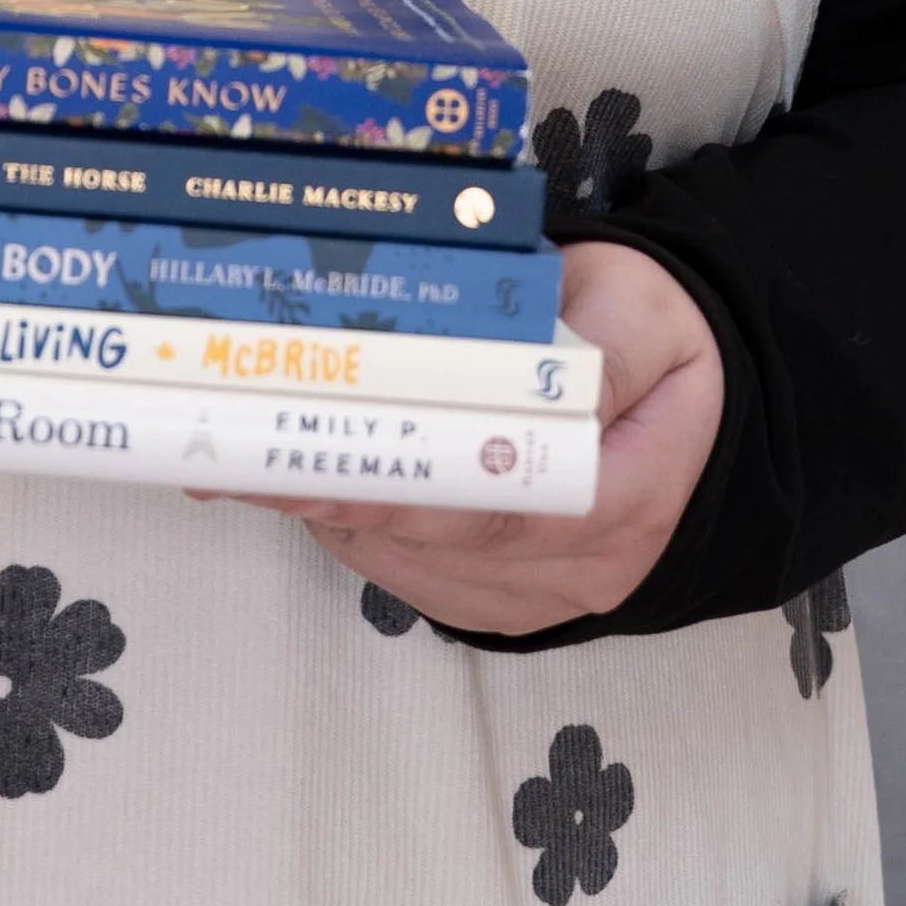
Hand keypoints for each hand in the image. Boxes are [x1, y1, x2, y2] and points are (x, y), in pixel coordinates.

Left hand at [252, 242, 724, 637]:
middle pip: (444, 542)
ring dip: (329, 508)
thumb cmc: (643, 332)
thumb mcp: (638, 307)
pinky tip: (301, 474)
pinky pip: (407, 572)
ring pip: (411, 562)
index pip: (508, 511)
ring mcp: (537, 593)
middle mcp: (585, 567)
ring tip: (247, 451)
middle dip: (339, 493)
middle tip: (239, 453)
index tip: (320, 465)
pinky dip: (348, 524)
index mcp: (629, 493)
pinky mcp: (495, 598)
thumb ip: (588, 342)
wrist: (666, 381)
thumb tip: (510, 365)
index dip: (407, 491)